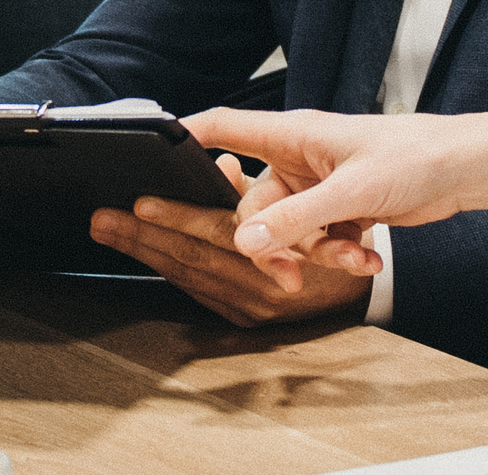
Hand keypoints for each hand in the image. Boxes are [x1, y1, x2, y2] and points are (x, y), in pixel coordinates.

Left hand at [91, 156, 369, 326]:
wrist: (386, 285)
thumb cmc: (353, 232)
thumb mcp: (328, 202)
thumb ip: (270, 192)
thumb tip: (219, 167)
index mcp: (279, 260)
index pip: (213, 234)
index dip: (174, 217)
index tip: (136, 203)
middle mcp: (261, 292)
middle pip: (190, 259)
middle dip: (142, 238)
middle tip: (101, 220)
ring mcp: (252, 310)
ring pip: (190, 275)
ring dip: (148, 252)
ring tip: (111, 232)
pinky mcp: (247, 320)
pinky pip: (201, 291)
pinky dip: (173, 269)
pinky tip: (146, 254)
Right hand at [188, 107, 487, 289]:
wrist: (465, 171)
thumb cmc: (415, 157)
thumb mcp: (350, 192)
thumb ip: (295, 219)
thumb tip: (246, 243)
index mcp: (291, 134)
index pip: (222, 127)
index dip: (186, 140)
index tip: (154, 164)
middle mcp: (298, 159)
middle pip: (253, 206)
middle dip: (273, 244)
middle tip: (289, 274)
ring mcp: (319, 186)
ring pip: (290, 231)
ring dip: (319, 252)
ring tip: (355, 258)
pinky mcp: (341, 208)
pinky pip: (321, 239)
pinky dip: (342, 254)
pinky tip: (370, 258)